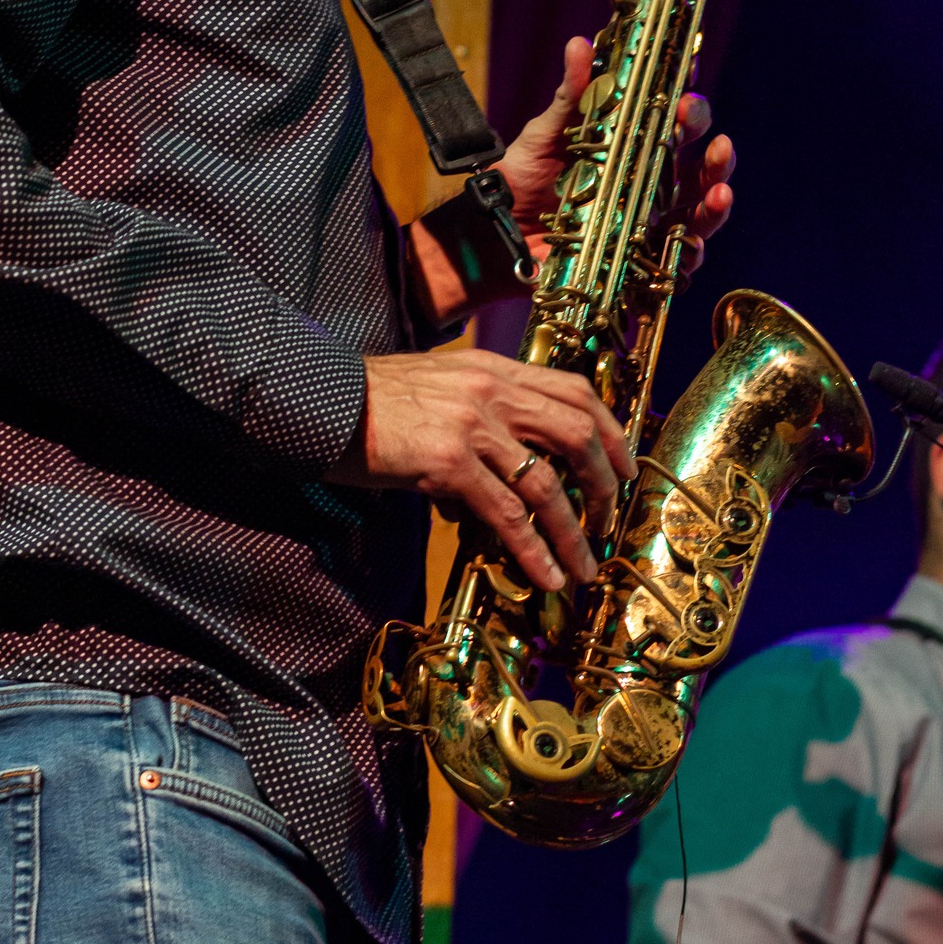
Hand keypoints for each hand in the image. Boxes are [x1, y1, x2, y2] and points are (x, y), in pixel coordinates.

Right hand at [326, 348, 635, 591]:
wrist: (319, 399)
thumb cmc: (371, 399)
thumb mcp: (436, 389)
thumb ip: (477, 416)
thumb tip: (497, 481)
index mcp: (493, 368)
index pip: (574, 389)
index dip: (610, 430)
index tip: (623, 466)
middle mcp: (492, 390)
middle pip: (578, 431)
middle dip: (606, 482)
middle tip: (608, 520)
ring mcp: (472, 425)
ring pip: (549, 482)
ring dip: (574, 531)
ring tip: (583, 567)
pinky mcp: (448, 462)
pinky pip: (506, 514)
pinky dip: (534, 550)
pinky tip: (544, 575)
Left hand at [500, 37, 734, 279]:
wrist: (499, 230)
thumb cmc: (526, 176)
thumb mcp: (546, 133)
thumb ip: (570, 95)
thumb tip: (578, 44)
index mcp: (634, 144)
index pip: (674, 119)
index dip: (689, 100)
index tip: (691, 74)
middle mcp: (650, 179)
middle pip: (698, 161)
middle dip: (710, 145)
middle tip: (705, 131)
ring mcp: (649, 219)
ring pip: (699, 207)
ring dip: (716, 195)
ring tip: (721, 190)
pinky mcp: (639, 256)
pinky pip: (677, 258)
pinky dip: (691, 252)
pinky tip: (695, 242)